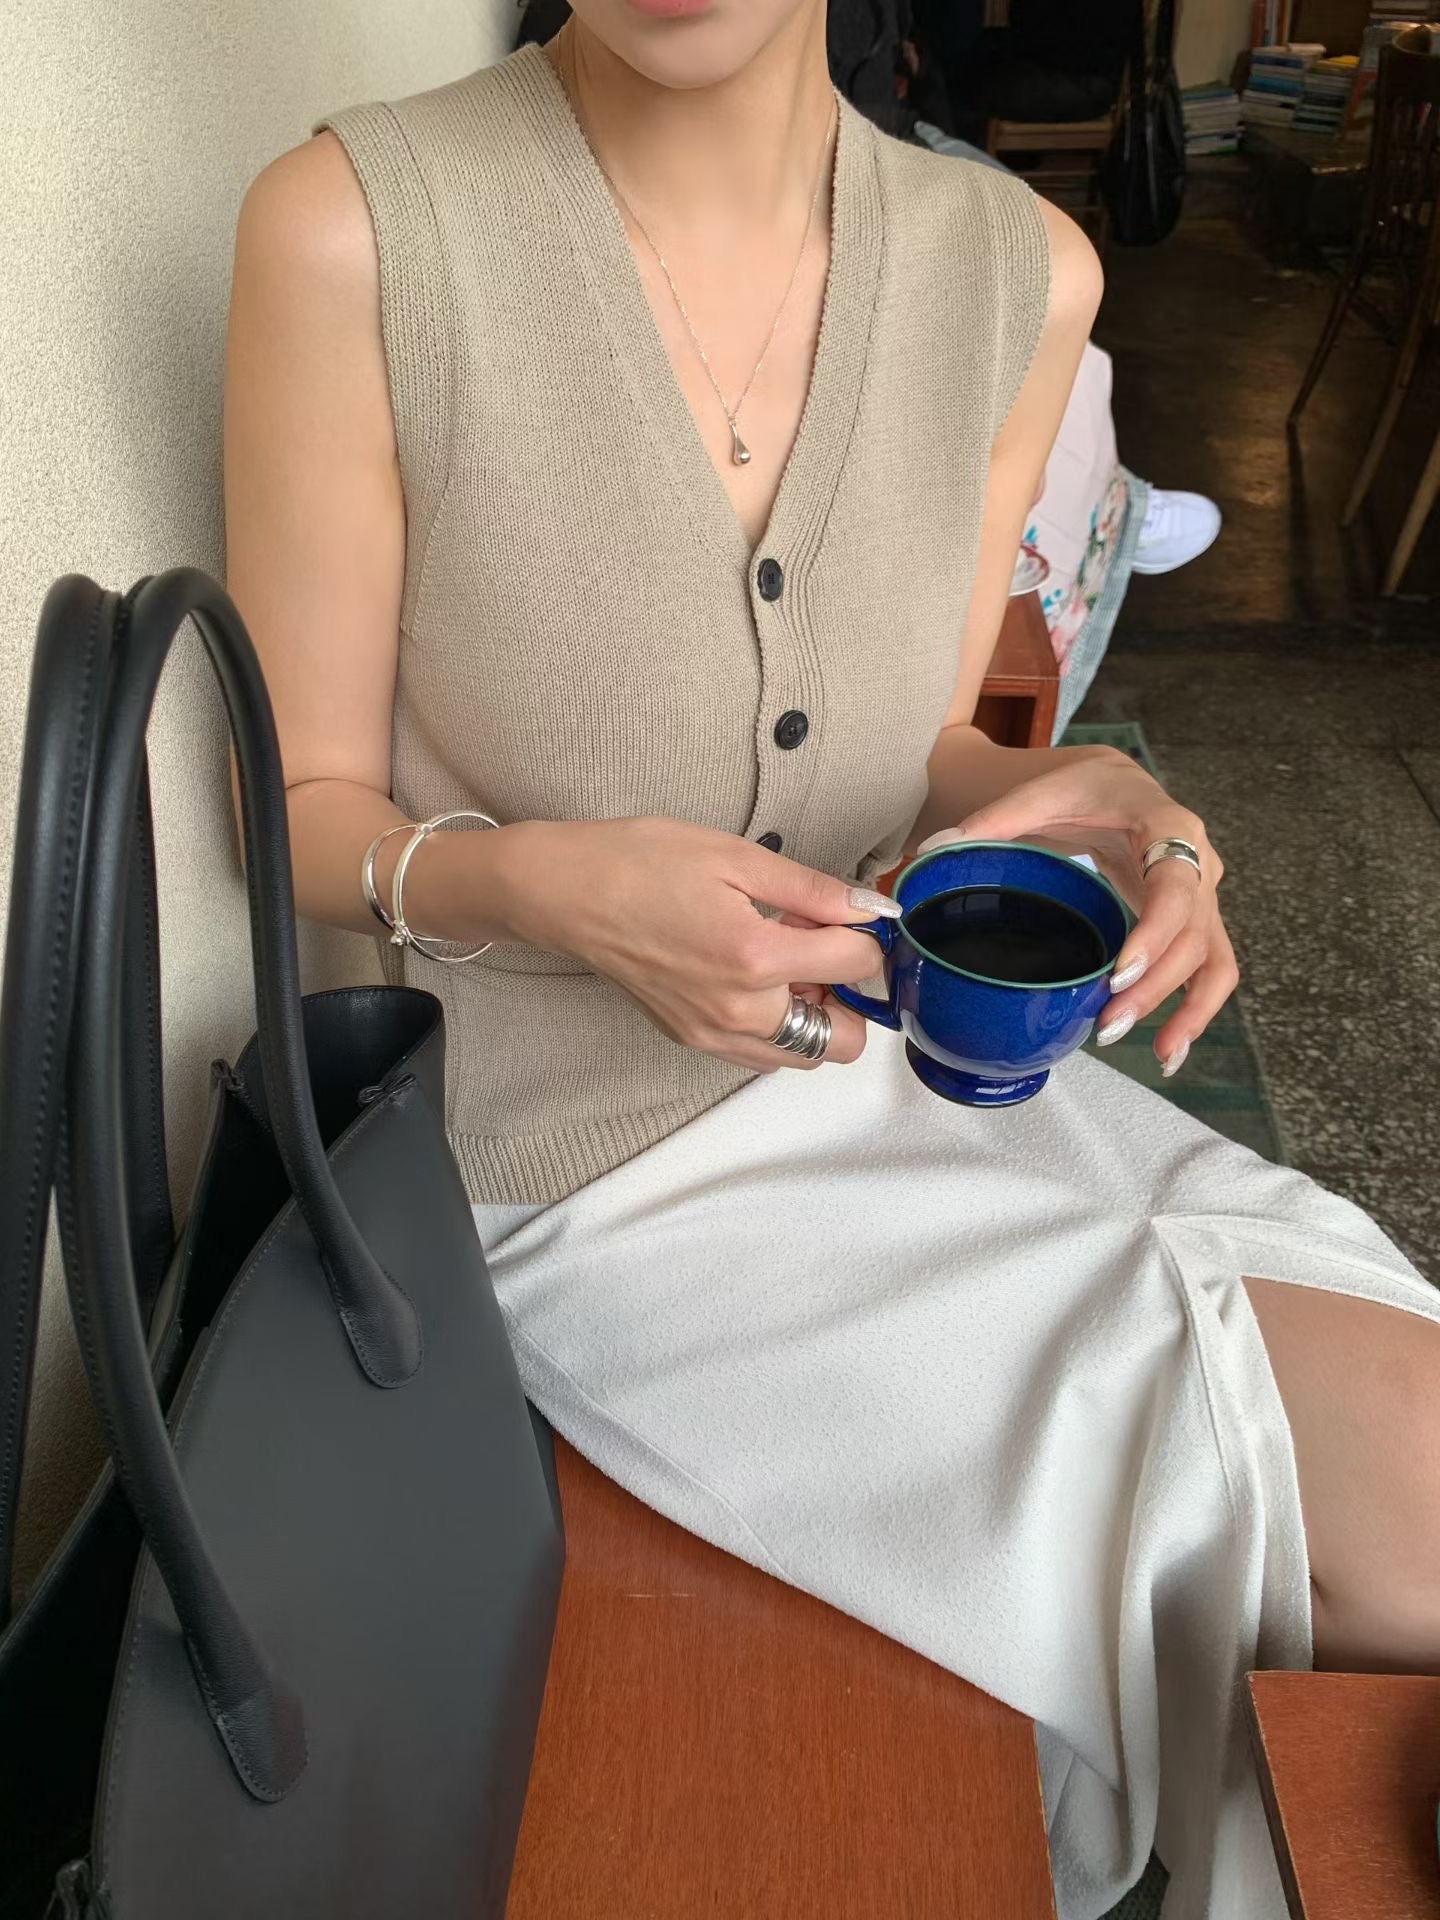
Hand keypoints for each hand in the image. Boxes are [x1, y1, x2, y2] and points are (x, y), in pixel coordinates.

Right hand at [497, 818, 897, 1072]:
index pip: (856, 964)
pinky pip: (760, 1053)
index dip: (866, 935)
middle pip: (843, 1040)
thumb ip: (813, 890)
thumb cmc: (641, 863)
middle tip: (825, 948)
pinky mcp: (693, 1040)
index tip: (849, 914)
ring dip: (814, 1015)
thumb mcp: (737, 857)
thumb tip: (872, 908)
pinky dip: (777, 1025)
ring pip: (803, 1057)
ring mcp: (714, 1034)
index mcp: (756, 957)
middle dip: (849, 996)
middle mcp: (740, 1011)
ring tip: (787, 961)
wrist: (567, 893)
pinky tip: (756, 977)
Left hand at [918, 749, 1236, 1075]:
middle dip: (1156, 986)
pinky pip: (1211, 970)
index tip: (1120, 974)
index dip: (1155, 933)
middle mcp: (1199, 863)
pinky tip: (1170, 1051)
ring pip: (1211, 959)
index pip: (1175, 886)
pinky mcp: (1195, 922)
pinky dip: (1196, 1010)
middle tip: (1109, 1024)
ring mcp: (1202, 897)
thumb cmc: (1084, 789)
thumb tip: (934, 849)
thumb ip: (993, 820)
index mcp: (1168, 826)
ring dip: (1188, 1010)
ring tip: (1158, 1055)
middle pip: (1193, 935)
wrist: (1116, 784)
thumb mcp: (1042, 794)